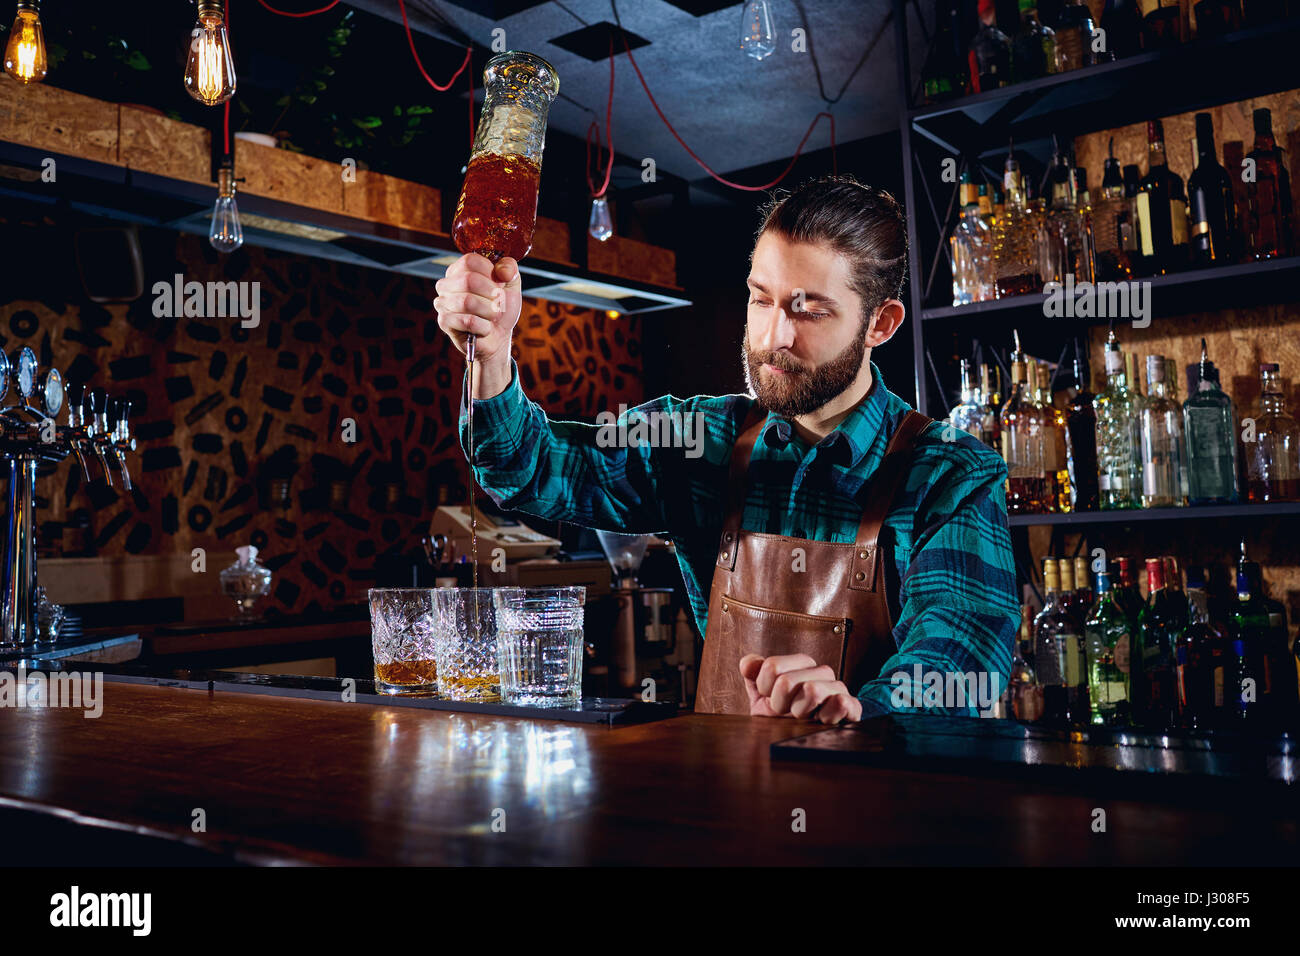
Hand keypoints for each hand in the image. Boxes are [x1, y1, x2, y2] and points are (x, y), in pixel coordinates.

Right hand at [434, 253, 521, 364]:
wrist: (499, 336)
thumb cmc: (501, 308)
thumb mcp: (512, 284)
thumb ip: (510, 268)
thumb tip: (502, 270)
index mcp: (460, 270)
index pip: (470, 261)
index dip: (490, 273)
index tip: (499, 284)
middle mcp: (447, 284)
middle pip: (469, 280)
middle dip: (492, 295)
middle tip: (498, 304)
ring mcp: (443, 302)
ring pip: (468, 302)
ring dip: (489, 312)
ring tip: (492, 316)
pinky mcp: (444, 321)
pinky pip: (467, 321)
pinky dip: (484, 327)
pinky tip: (484, 328)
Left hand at [739, 653, 862, 723]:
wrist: (801, 740)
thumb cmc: (781, 715)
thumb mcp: (761, 695)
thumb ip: (753, 674)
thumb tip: (747, 664)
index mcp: (800, 663)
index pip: (772, 666)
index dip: (764, 688)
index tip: (770, 697)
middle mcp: (820, 672)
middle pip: (787, 681)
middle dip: (779, 704)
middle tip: (785, 712)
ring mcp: (837, 689)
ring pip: (812, 690)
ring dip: (799, 711)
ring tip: (801, 717)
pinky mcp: (852, 708)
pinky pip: (842, 703)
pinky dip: (826, 716)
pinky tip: (820, 721)